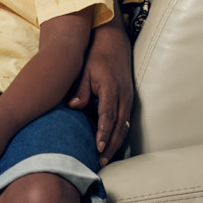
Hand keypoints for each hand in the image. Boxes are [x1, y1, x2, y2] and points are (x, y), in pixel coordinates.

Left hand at [67, 22, 132, 165]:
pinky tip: (112, 145)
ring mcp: (128, 98)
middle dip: (111, 145)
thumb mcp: (84, 70)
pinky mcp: (129, 99)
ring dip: (116, 143)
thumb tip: (73, 106)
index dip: (104, 133)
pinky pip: (125, 121)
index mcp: (111, 89)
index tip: (98, 147)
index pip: (108, 116)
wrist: (113, 41)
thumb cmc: (95, 55)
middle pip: (119, 126)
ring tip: (105, 158)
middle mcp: (124, 96)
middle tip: (101, 161)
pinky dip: (119, 134)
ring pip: (124, 126)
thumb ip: (80, 89)